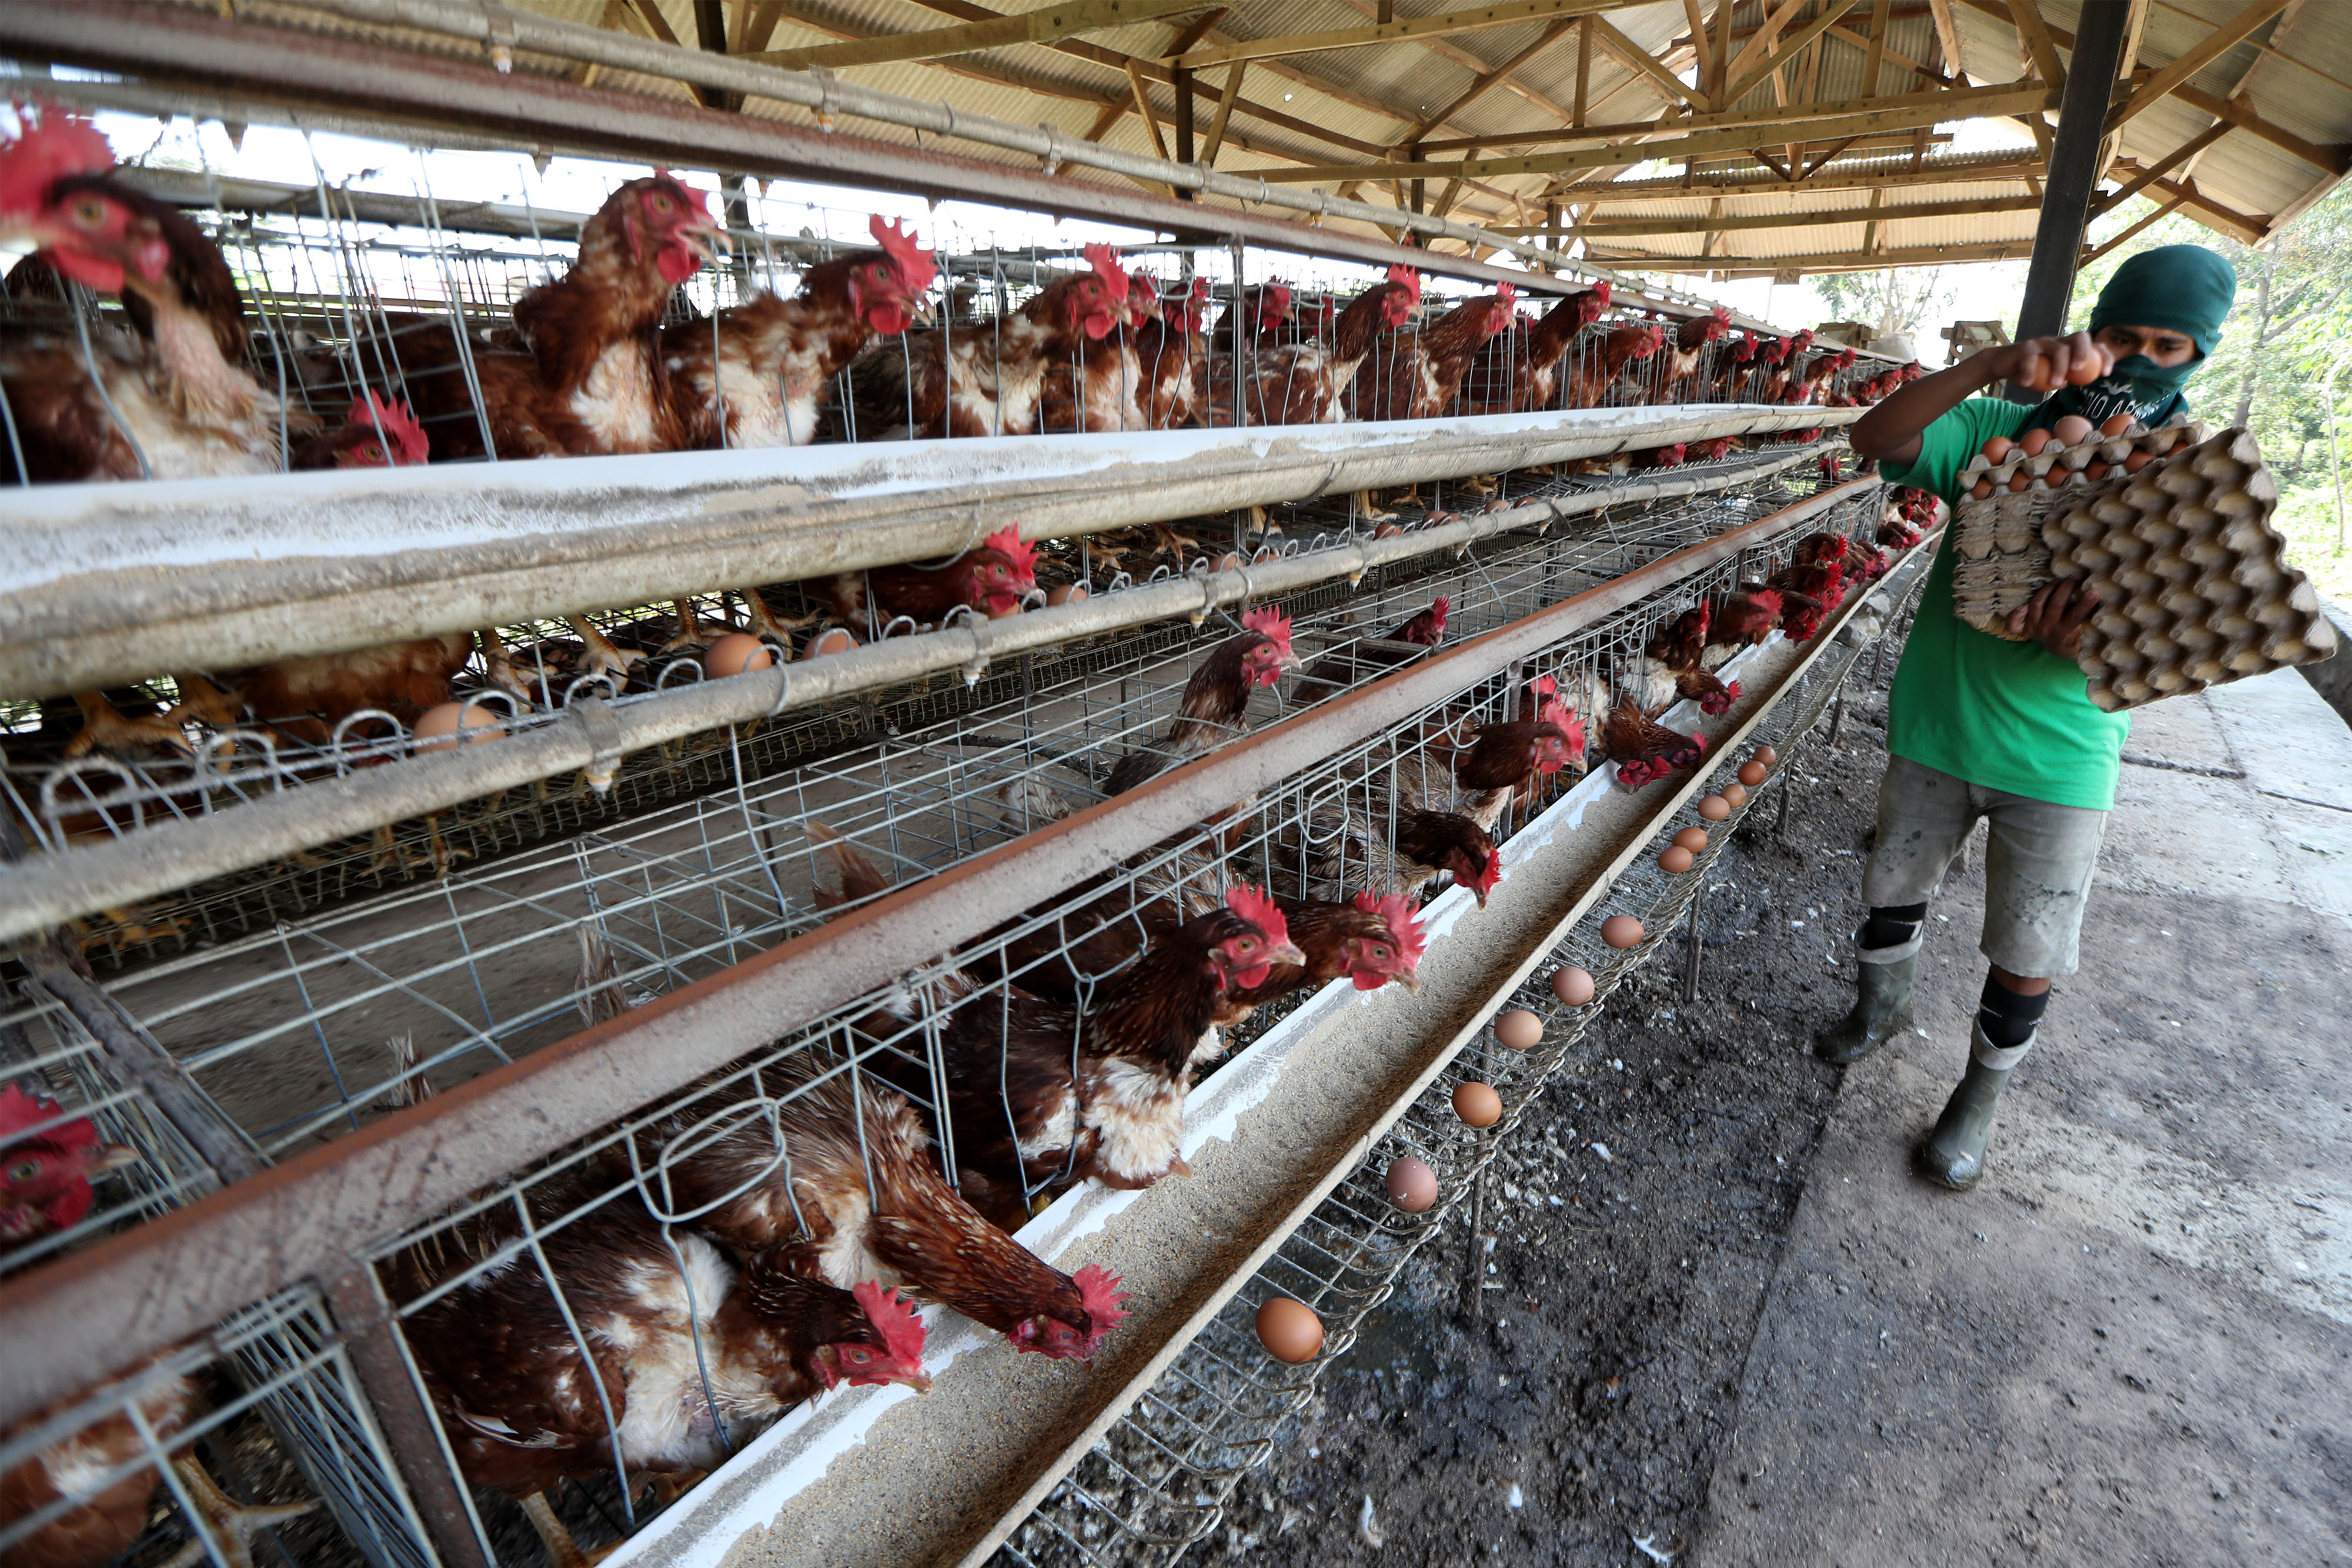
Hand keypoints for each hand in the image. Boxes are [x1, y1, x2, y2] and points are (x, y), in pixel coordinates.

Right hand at [1983, 332, 2113, 393]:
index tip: (2106, 373)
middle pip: (2080, 337)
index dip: (2104, 356)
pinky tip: (2027, 383)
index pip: (2094, 346)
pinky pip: (2030, 358)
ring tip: (2055, 384)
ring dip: (2058, 367)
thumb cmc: (2033, 372)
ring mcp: (2043, 342)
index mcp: (2070, 347)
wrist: (2005, 364)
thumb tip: (2079, 382)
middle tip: (2079, 369)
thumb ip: (2066, 376)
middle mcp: (2060, 341)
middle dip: (2084, 351)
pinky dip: (2030, 371)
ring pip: (2058, 349)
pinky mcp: (2026, 347)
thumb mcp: (2051, 375)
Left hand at [2006, 578, 2099, 658]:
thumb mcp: (2082, 625)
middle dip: (2066, 588)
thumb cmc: (2073, 630)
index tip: (2094, 591)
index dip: (2085, 604)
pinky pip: (2013, 624)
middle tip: (2075, 577)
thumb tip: (2093, 590)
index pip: (2076, 616)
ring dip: (2047, 589)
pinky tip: (2022, 606)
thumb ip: (2082, 612)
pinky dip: (2015, 615)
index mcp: (2065, 631)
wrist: (2058, 646)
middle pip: (2056, 605)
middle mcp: (2048, 630)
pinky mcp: (2022, 629)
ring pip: (2036, 605)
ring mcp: (2034, 629)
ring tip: (2058, 581)